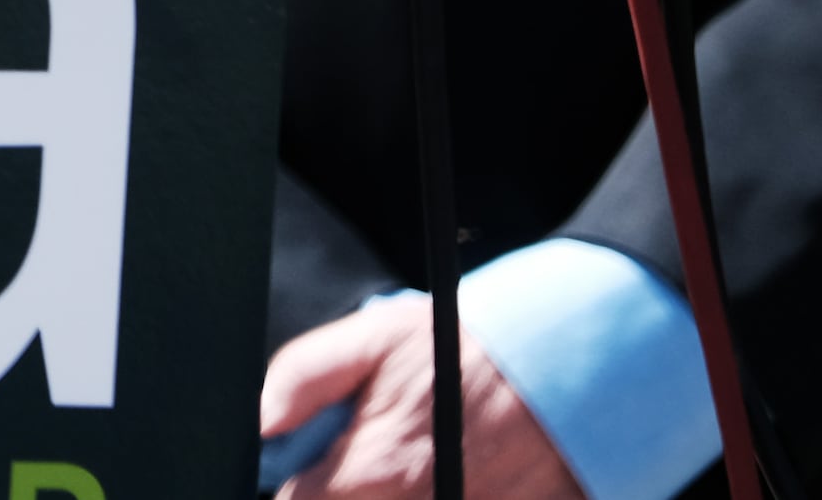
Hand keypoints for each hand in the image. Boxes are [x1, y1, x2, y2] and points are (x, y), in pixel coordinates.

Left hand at [265, 295, 580, 499]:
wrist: (563, 368)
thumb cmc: (459, 350)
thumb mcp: (375, 337)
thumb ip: (304, 376)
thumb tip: (258, 419)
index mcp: (373, 469)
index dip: (290, 483)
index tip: (298, 463)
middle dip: (336, 489)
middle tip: (352, 457)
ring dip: (379, 493)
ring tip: (393, 463)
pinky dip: (429, 493)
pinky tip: (434, 470)